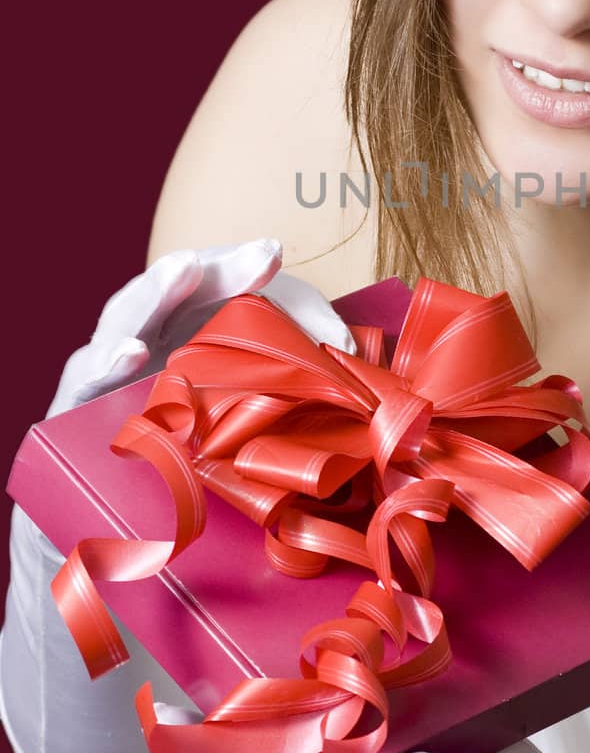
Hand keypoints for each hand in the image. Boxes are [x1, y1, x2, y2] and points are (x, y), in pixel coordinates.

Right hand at [47, 237, 355, 417]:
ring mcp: (108, 363)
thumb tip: (347, 351)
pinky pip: (86, 383)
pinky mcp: (79, 405)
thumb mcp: (257, 382)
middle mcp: (145, 329)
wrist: (123, 499)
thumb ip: (300, 353)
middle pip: (164, 289)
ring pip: (122, 320)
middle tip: (207, 260)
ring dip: (148, 301)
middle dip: (189, 270)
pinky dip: (105, 366)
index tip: (271, 253)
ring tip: (179, 275)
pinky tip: (128, 357)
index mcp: (185, 315)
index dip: (237, 264)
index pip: (209, 277)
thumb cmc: (200, 423)